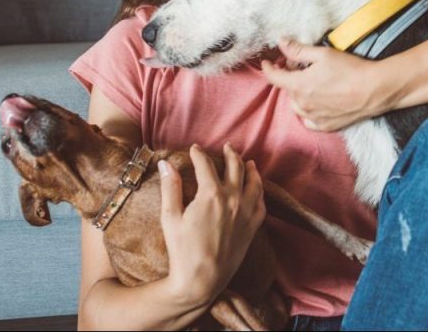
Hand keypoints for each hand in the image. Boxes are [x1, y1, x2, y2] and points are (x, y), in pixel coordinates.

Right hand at [158, 144, 264, 306]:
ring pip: (254, 183)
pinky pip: (261, 204)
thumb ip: (170, 188)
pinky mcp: (253, 227)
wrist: (202, 280)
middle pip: (235, 168)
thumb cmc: (182, 250)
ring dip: (251, 169)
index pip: (206, 165)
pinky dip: (260, 192)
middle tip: (227, 147)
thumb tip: (165, 164)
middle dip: (230, 154)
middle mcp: (233, 200)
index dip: (199, 155)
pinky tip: (257, 189)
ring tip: (248, 162)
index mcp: (211, 195)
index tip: (194, 149)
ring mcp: (246, 213)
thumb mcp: (170, 218)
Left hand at [261, 39, 399, 131]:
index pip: (274, 77)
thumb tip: (281, 42)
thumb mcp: (323, 54)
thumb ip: (298, 50)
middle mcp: (302, 104)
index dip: (268, 68)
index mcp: (298, 85)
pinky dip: (309, 111)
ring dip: (299, 95)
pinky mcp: (325, 126)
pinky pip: (309, 120)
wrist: (374, 90)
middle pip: (287, 90)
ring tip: (312, 85)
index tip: (267, 62)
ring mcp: (313, 117)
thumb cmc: (350, 70)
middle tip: (301, 68)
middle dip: (290, 78)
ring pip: (297, 105)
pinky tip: (319, 102)